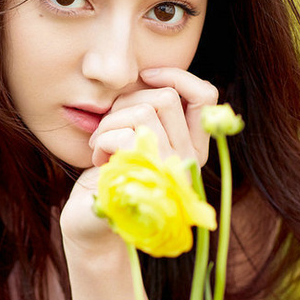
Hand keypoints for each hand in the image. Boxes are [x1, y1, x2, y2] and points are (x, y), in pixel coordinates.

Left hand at [89, 67, 217, 167]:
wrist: (93, 224)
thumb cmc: (113, 175)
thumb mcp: (137, 137)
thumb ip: (150, 111)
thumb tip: (145, 75)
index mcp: (193, 146)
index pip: (206, 95)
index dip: (176, 75)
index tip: (145, 76)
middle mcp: (190, 158)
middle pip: (165, 97)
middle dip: (126, 101)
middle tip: (108, 125)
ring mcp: (171, 170)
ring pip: (144, 111)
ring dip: (109, 121)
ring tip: (99, 144)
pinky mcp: (148, 178)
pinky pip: (125, 135)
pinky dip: (102, 140)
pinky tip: (99, 158)